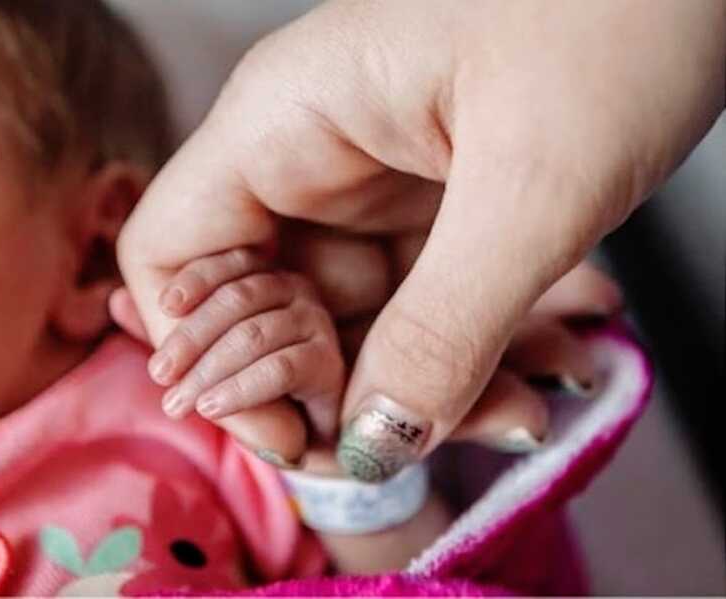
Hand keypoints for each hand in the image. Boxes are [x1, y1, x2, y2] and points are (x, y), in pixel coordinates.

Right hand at [119, 0, 723, 479]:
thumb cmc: (620, 11)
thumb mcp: (536, 183)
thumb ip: (447, 325)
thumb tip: (374, 444)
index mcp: (285, 120)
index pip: (173, 254)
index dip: (207, 357)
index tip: (297, 435)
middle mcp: (310, 151)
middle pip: (270, 304)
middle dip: (348, 387)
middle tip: (436, 434)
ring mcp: (372, 176)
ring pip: (359, 314)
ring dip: (436, 378)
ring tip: (536, 403)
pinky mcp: (432, 196)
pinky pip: (424, 296)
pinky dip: (480, 342)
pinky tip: (554, 357)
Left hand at [146, 248, 343, 442]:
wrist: (302, 436)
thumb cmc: (250, 386)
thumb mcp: (202, 358)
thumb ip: (168, 331)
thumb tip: (115, 299)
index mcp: (264, 276)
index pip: (228, 266)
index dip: (195, 280)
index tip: (163, 306)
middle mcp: (295, 289)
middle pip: (237, 300)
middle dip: (190, 339)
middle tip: (159, 375)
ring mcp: (316, 322)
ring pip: (253, 336)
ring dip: (207, 372)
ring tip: (177, 403)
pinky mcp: (329, 361)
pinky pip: (280, 368)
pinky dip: (240, 389)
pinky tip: (212, 408)